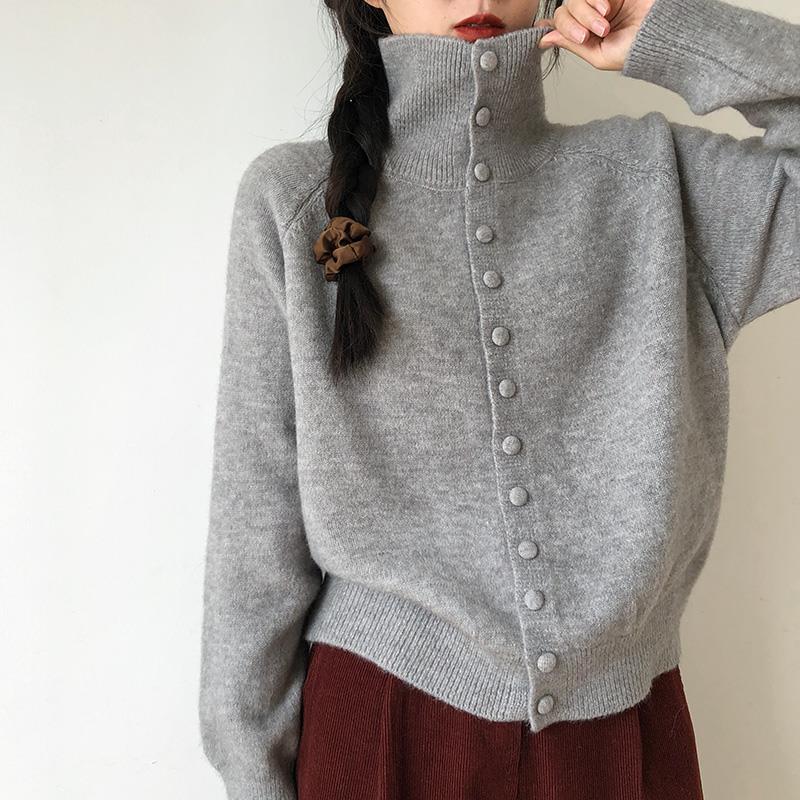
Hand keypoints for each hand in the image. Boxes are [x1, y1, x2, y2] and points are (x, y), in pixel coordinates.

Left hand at [535, 0, 655, 70]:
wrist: (664, 33)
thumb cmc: (637, 50)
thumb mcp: (599, 55)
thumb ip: (573, 45)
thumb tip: (545, 39)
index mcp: (587, 35)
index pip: (560, 26)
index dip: (550, 26)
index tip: (541, 29)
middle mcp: (591, 16)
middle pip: (564, 11)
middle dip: (573, 24)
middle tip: (589, 34)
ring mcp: (602, 0)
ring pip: (575, 0)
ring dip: (585, 13)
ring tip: (604, 24)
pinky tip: (607, 10)